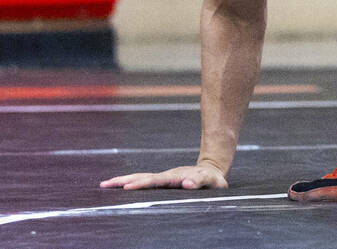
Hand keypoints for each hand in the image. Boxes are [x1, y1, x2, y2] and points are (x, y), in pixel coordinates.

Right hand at [100, 163, 228, 190]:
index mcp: (177, 178)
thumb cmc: (211, 180)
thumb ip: (200, 182)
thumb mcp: (210, 181)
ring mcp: (163, 177)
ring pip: (140, 177)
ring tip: (104, 184)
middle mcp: (167, 176)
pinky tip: (114, 186)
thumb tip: (186, 184)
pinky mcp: (161, 180)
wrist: (211, 170)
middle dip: (127, 181)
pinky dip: (128, 182)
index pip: (158, 181)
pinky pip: (142, 180)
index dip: (144, 184)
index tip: (129, 187)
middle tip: (109, 185)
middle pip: (144, 178)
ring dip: (123, 181)